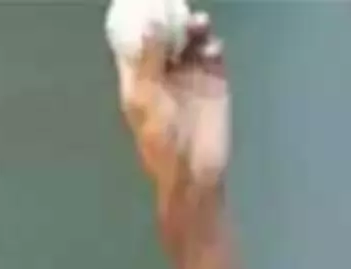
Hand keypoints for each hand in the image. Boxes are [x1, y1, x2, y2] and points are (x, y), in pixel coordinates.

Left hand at [117, 11, 230, 248]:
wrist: (195, 169)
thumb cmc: (161, 140)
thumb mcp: (147, 99)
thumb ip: (148, 60)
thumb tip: (149, 23)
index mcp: (139, 79)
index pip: (135, 41)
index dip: (139, 19)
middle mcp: (164, 73)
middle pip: (166, 34)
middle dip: (171, 17)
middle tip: (178, 4)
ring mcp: (191, 76)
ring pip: (191, 40)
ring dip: (194, 28)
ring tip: (198, 23)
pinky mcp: (215, 81)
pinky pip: (214, 53)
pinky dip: (212, 45)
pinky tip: (212, 47)